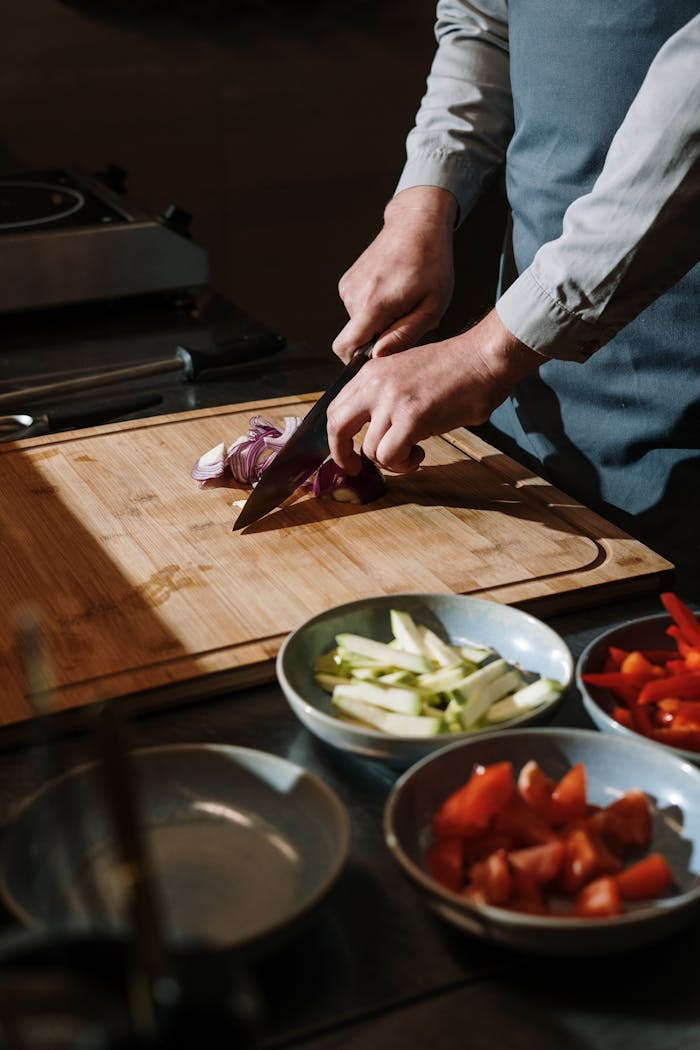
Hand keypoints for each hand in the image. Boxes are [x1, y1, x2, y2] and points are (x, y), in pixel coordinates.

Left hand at [326, 309, 543, 473]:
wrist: (485, 357)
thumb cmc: (456, 367)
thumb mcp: (406, 372)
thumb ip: (384, 394)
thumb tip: (372, 426)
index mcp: (371, 372)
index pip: (336, 408)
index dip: (336, 437)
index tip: (346, 452)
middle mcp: (375, 384)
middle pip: (338, 428)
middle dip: (342, 455)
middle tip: (356, 468)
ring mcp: (392, 401)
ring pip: (371, 450)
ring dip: (392, 460)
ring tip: (413, 451)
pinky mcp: (412, 418)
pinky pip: (391, 456)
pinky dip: (404, 463)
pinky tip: (420, 452)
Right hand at [332, 186, 457, 361]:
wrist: (416, 223)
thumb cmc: (431, 263)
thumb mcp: (432, 306)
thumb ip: (404, 335)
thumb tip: (378, 356)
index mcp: (374, 304)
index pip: (345, 348)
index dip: (357, 361)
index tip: (379, 357)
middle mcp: (354, 295)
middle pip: (355, 338)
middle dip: (377, 339)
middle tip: (405, 320)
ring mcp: (348, 286)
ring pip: (357, 324)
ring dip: (378, 322)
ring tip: (402, 302)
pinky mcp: (347, 280)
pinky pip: (357, 308)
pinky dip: (373, 308)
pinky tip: (393, 292)